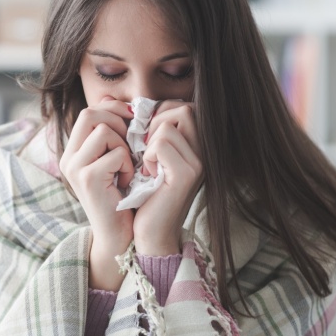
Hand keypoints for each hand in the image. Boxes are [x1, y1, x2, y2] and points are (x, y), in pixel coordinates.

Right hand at [59, 97, 134, 289]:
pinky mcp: (87, 178)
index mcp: (73, 151)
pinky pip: (116, 153)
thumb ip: (112, 134)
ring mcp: (75, 168)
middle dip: (119, 123)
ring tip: (127, 167)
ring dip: (125, 146)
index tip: (132, 122)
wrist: (118, 235)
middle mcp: (68, 158)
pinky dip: (128, 166)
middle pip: (91, 114)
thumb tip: (116, 101)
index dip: (113, 110)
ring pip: (105, 131)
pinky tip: (127, 182)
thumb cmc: (122, 197)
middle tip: (131, 144)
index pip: (89, 111)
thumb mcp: (114, 160)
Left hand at [133, 101, 202, 255]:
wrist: (149, 231)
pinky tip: (149, 175)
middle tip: (145, 148)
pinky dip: (148, 156)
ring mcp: (199, 163)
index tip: (146, 138)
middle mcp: (204, 152)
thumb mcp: (149, 157)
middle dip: (155, 123)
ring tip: (148, 165)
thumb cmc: (145, 194)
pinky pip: (161, 144)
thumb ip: (150, 131)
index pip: (183, 106)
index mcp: (197, 146)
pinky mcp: (186, 174)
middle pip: (182, 109)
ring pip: (168, 126)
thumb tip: (131, 104)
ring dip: (149, 143)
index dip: (160, 114)